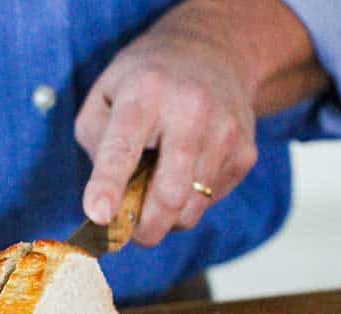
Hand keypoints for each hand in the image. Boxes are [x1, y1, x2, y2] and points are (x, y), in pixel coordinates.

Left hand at [76, 21, 258, 245]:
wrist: (211, 54)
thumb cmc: (144, 83)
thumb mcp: (103, 97)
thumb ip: (96, 143)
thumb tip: (110, 199)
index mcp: (145, 94)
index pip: (123, 147)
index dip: (108, 185)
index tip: (98, 215)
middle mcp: (191, 111)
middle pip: (168, 194)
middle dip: (143, 228)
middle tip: (128, 232)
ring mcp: (225, 133)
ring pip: (190, 209)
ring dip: (164, 219)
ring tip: (152, 193)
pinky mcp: (245, 153)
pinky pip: (208, 202)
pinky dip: (187, 204)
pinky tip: (181, 175)